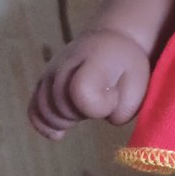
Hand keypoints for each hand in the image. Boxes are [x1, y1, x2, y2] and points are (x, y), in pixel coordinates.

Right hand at [28, 30, 150, 140]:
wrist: (111, 41)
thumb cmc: (128, 65)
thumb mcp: (140, 84)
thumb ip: (124, 107)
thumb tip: (104, 116)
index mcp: (94, 59)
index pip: (82, 92)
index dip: (99, 106)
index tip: (113, 98)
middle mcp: (65, 63)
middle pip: (62, 106)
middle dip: (83, 113)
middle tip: (100, 101)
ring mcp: (50, 72)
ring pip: (46, 110)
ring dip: (65, 119)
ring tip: (84, 110)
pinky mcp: (42, 82)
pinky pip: (34, 109)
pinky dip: (44, 124)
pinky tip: (58, 134)